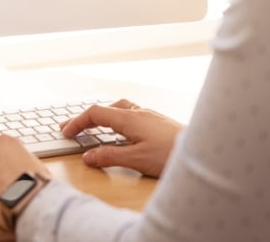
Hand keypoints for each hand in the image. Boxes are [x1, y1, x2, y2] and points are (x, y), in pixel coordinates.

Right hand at [60, 98, 183, 177]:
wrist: (203, 149)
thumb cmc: (171, 154)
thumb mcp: (136, 159)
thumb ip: (109, 156)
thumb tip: (88, 156)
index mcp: (128, 117)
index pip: (95, 113)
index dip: (77, 121)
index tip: (66, 131)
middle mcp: (138, 112)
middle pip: (105, 108)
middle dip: (86, 118)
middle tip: (71, 127)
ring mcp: (150, 115)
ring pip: (119, 109)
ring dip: (103, 115)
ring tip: (95, 126)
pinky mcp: (159, 122)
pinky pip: (131, 113)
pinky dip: (118, 118)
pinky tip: (123, 130)